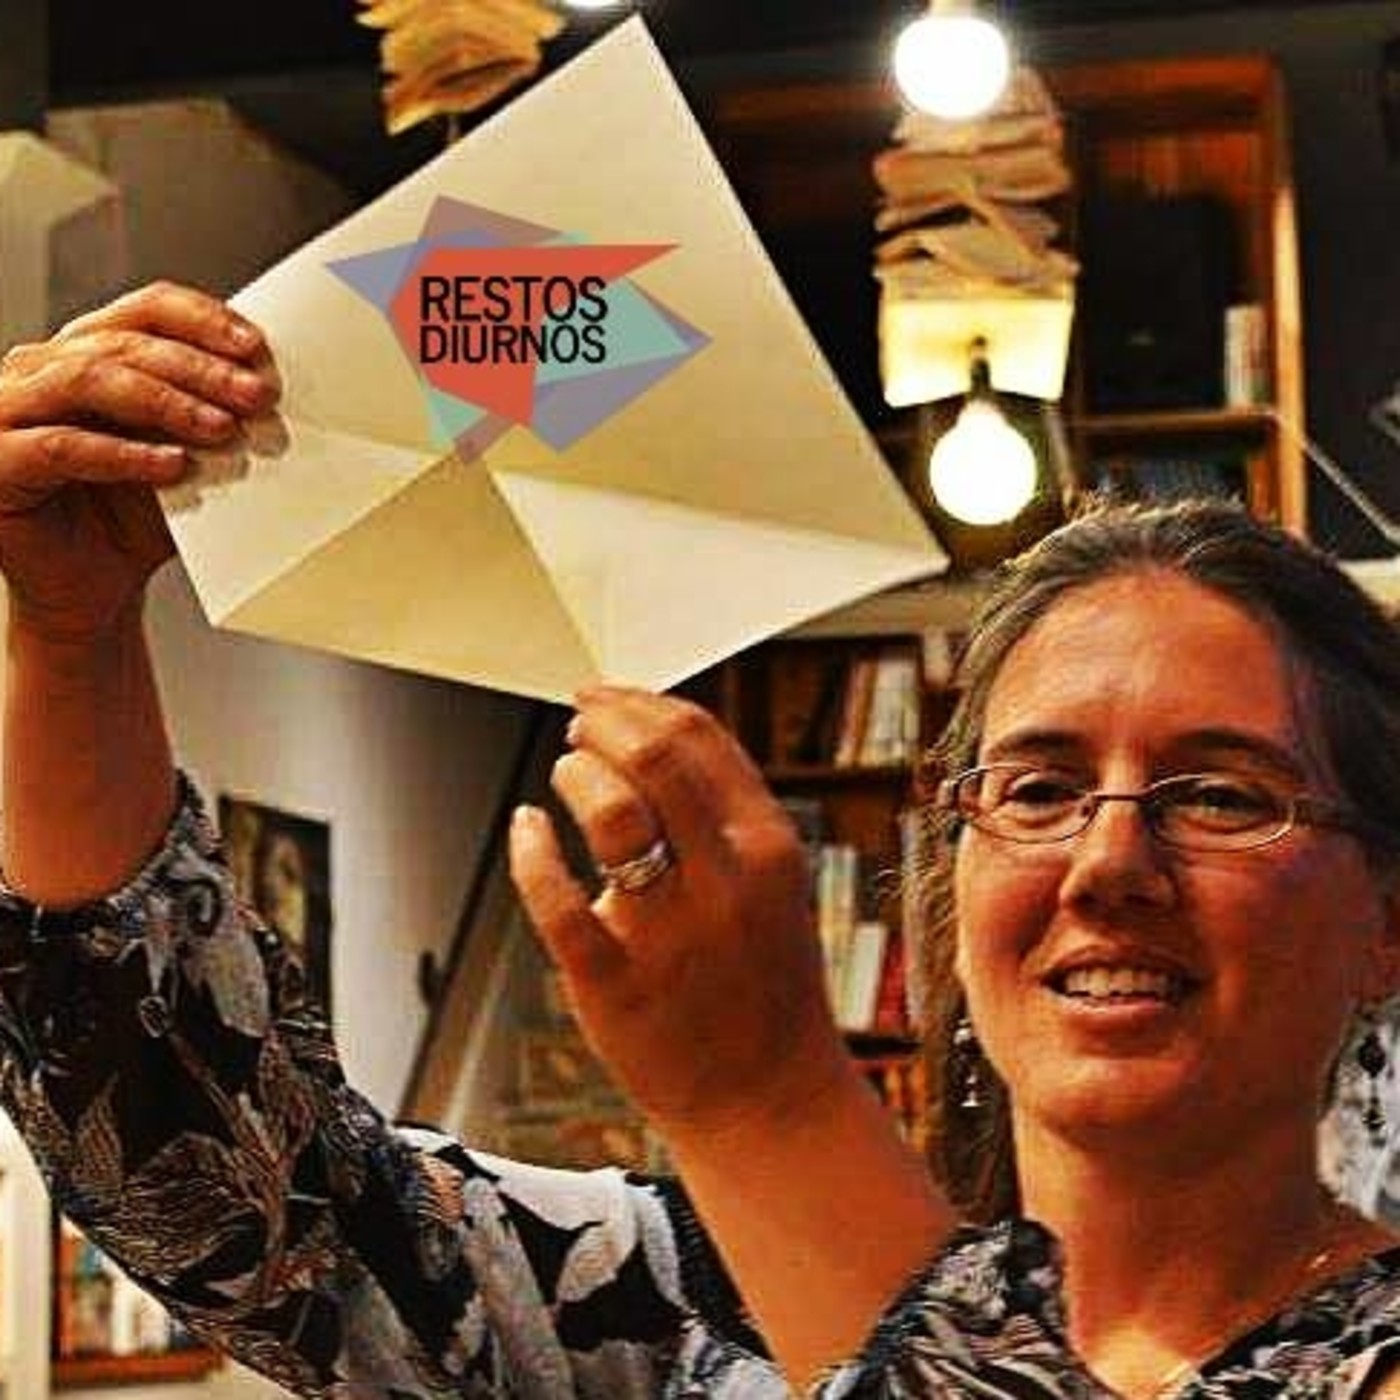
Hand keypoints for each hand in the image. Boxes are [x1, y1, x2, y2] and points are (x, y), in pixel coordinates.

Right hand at [0, 281, 277, 642]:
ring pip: (90, 380)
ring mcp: (8, 408)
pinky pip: (62, 446)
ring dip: (166, 402)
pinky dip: (124, 454)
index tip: (255, 347)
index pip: (146, 309)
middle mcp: (40, 368)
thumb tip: (270, 394)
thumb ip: (214, 419)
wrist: (93, 588)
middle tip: (254, 395)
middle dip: (199, 368)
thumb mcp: (184, 457)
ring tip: (221, 428)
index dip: (202, 320)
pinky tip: (172, 466)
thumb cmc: (135, 519)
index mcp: (87, 351)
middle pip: (125, 344)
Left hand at [509, 686, 852, 1141]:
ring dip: (576, 775)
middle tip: (577, 723)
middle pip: (655, 758)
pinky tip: (526, 828)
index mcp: (769, 845)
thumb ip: (726, 813)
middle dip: (603, 723)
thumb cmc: (761, 981)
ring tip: (565, 773)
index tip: (605, 696)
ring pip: (613, 813)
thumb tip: (653, 736)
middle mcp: (728, 879)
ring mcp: (672, 933)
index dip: (639, 702)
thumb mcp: (772, 882)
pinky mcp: (616, 983)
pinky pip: (557, 900)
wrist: (768, 1099)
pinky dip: (532, 850)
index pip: (699, 736)